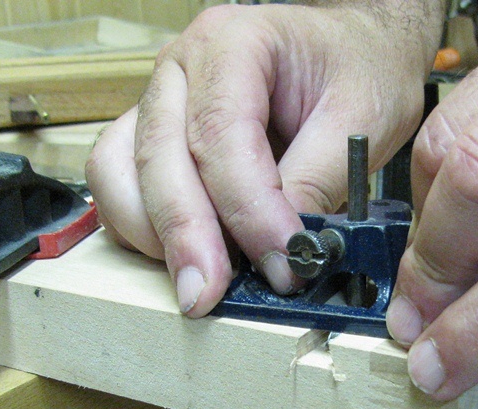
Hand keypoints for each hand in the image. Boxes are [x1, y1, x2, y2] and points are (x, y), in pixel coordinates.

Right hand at [86, 2, 442, 315]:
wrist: (351, 49)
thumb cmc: (357, 69)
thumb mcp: (358, 119)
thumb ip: (317, 181)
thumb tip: (284, 253)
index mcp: (231, 43)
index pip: (220, 135)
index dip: (247, 210)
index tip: (281, 263)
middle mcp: (179, 68)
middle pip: (158, 156)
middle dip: (186, 235)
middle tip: (210, 295)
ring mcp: (158, 103)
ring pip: (118, 174)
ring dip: (153, 235)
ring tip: (203, 281)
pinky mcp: (152, 140)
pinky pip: (120, 188)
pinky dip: (143, 231)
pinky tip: (189, 258)